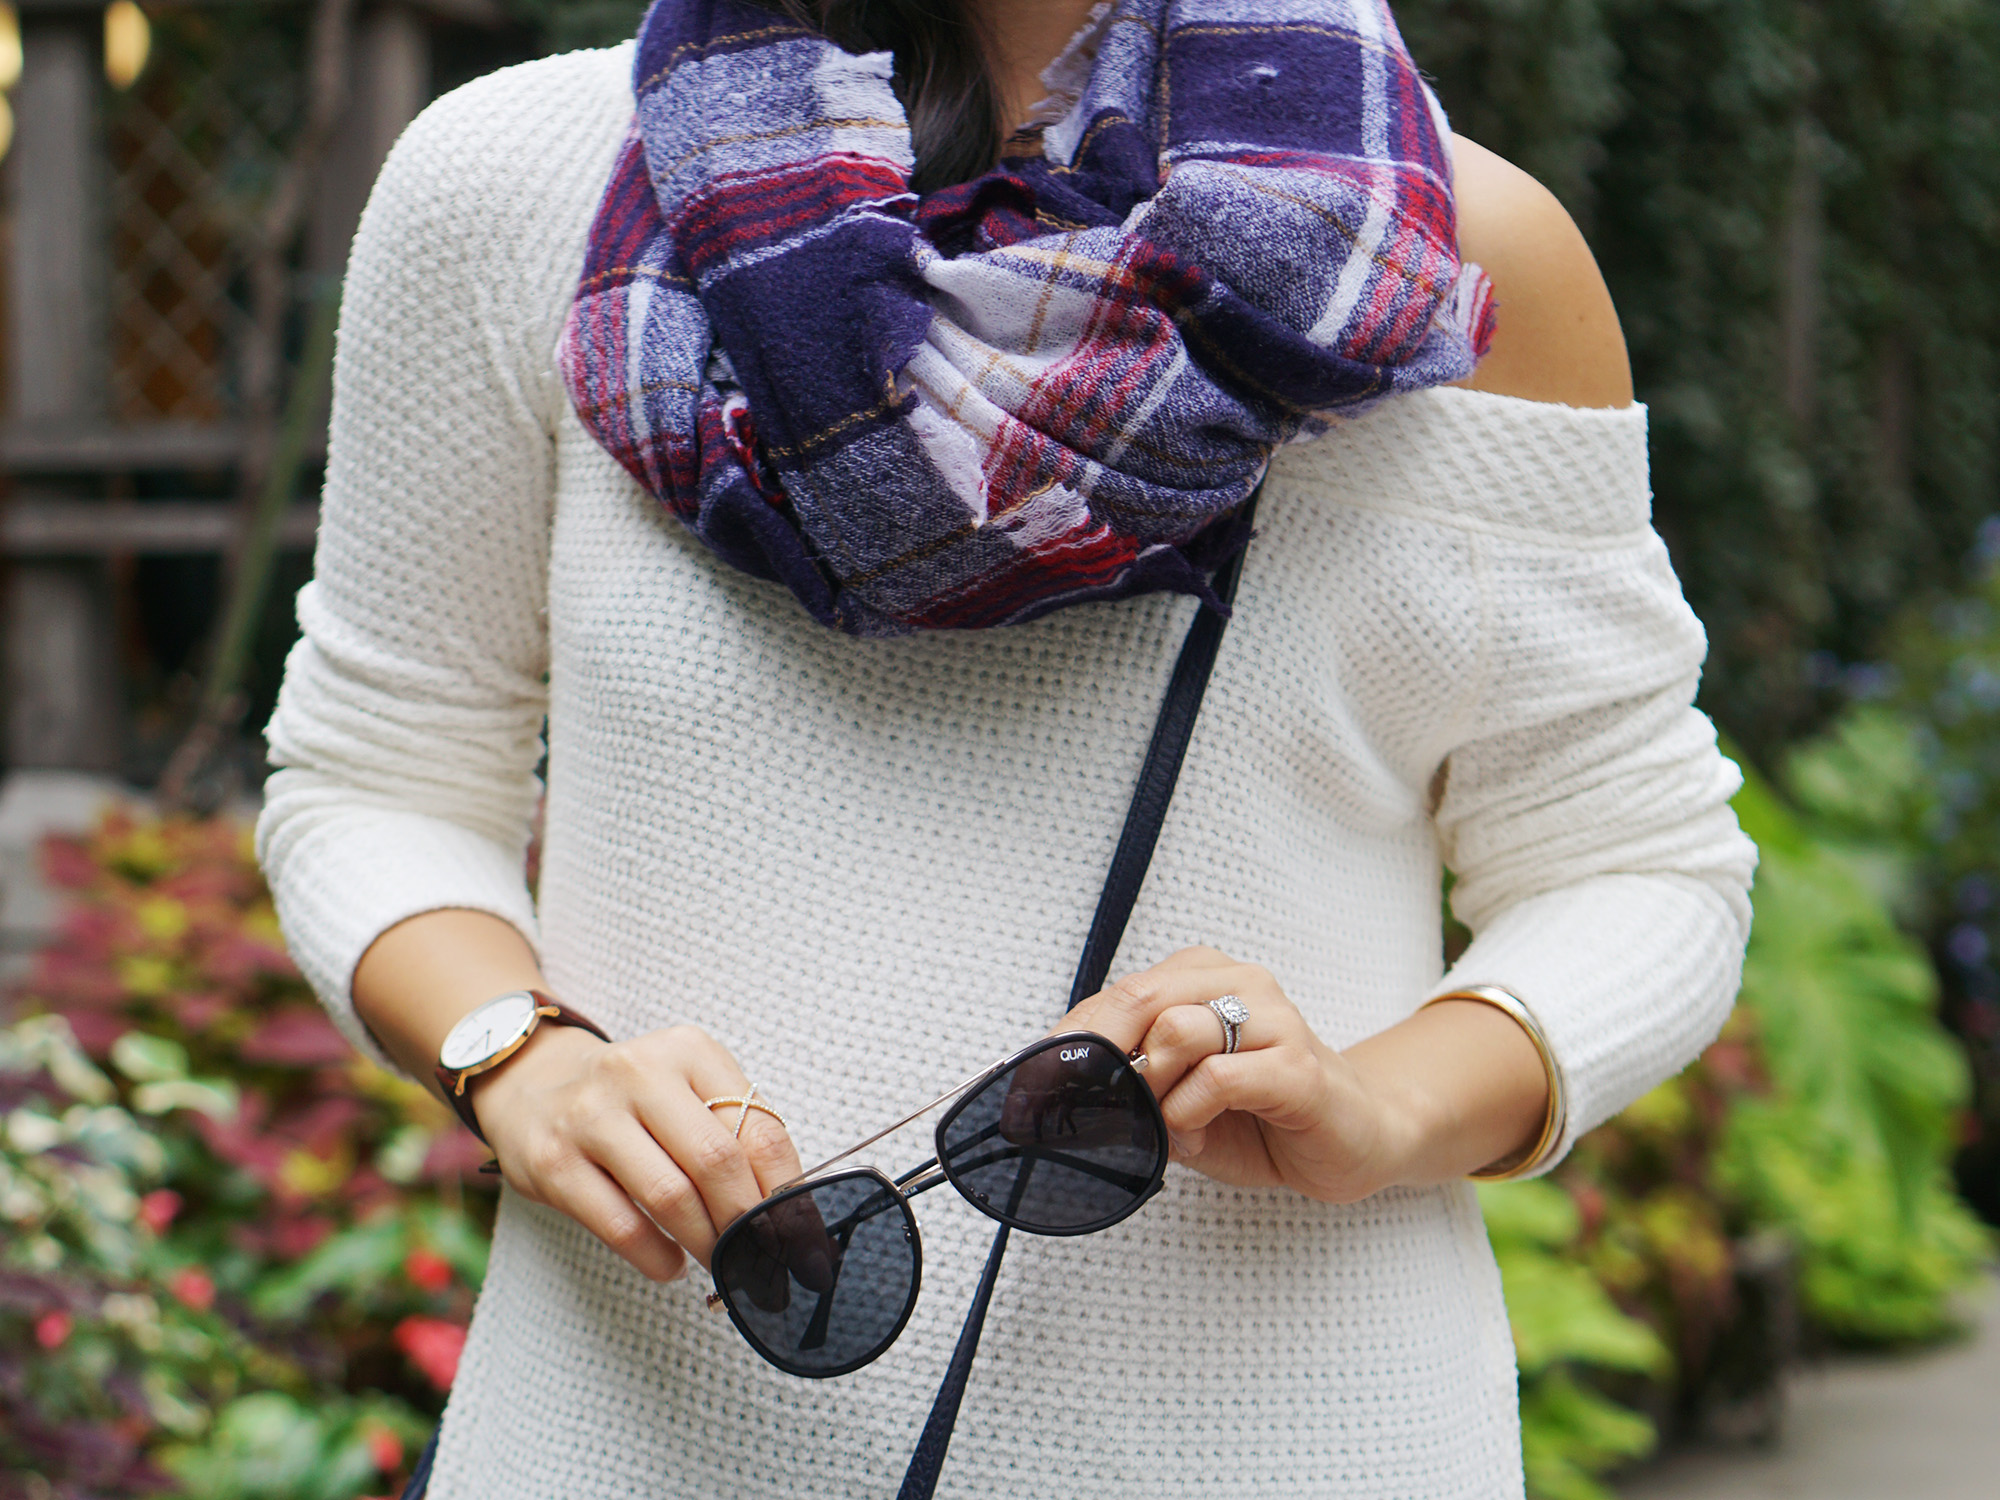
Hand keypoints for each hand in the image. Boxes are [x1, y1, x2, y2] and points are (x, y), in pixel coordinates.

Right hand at [469, 1023, 805, 1282]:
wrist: (531, 1084)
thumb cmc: (630, 1098)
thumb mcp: (686, 1088)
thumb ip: (735, 1133)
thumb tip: (791, 1211)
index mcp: (688, 1051)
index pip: (758, 1127)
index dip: (789, 1191)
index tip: (804, 1238)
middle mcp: (639, 1074)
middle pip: (717, 1161)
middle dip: (749, 1223)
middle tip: (764, 1260)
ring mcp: (591, 1116)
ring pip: (671, 1196)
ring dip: (706, 1242)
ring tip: (721, 1263)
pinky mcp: (554, 1162)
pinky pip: (620, 1225)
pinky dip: (657, 1257)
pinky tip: (671, 1265)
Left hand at [1061, 947, 1419, 1202]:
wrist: (1358, 1136)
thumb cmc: (1266, 1114)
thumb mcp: (1183, 1098)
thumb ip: (1137, 1084)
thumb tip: (1071, 1095)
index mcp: (1204, 978)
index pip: (1118, 993)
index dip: (1070, 1038)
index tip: (1032, 1078)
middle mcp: (1239, 984)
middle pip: (1138, 998)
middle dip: (1099, 1056)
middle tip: (1087, 1103)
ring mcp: (1273, 1020)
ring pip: (1175, 1029)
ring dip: (1152, 1088)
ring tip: (1166, 1122)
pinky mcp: (1297, 1067)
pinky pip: (1218, 1076)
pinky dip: (1189, 1110)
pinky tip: (1195, 1131)